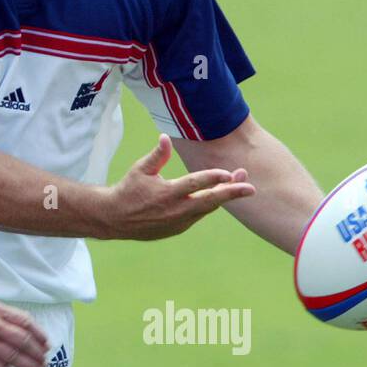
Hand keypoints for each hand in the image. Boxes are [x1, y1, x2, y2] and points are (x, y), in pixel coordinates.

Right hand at [100, 133, 255, 239]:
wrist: (115, 219)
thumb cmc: (128, 189)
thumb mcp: (140, 170)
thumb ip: (157, 155)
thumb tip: (166, 137)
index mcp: (167, 193)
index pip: (196, 183)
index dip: (214, 177)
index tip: (229, 172)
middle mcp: (176, 210)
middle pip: (210, 201)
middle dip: (232, 193)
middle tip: (251, 188)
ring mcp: (178, 222)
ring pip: (207, 209)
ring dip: (223, 197)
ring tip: (239, 186)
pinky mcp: (177, 229)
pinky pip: (198, 215)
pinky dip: (209, 206)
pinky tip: (218, 196)